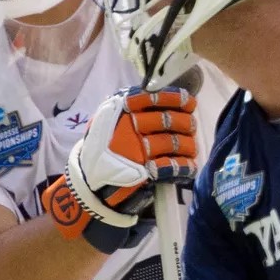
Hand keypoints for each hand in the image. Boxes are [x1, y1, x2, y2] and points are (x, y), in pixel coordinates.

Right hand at [46, 87, 198, 251]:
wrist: (89, 184)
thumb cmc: (101, 150)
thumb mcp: (106, 121)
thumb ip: (127, 108)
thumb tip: (161, 96)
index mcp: (118, 110)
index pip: (152, 97)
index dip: (176, 99)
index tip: (189, 102)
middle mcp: (127, 127)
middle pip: (168, 120)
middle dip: (185, 123)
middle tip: (191, 126)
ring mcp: (136, 149)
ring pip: (173, 142)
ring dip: (188, 145)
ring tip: (191, 147)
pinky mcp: (143, 171)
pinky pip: (172, 165)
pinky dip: (184, 166)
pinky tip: (188, 166)